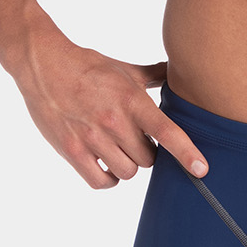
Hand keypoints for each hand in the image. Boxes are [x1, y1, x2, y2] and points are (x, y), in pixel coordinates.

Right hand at [15, 37, 208, 189]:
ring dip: (127, 165)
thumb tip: (176, 71)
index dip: (186, 153)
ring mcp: (92, 138)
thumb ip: (153, 75)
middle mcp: (114, 121)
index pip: (166, 131)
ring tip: (119, 149)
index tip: (201, 170)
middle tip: (136, 140)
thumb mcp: (124, 69)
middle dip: (146, 153)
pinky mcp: (72, 150)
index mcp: (131, 100)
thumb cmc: (88, 66)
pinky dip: (108, 179)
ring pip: (127, 172)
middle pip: (148, 159)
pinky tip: (106, 165)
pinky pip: (100, 181)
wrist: (45, 66)